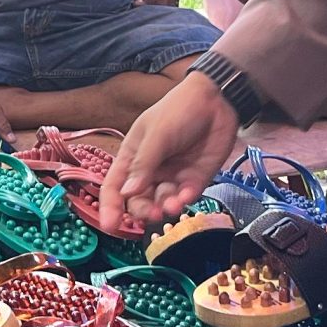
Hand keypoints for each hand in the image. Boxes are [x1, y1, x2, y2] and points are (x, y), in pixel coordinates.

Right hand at [104, 73, 241, 225]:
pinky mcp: (194, 179)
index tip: (109, 226)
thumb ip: (143, 165)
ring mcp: (172, 176)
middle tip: (151, 215)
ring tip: (172, 206)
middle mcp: (150, 170)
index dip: (110, 206)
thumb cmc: (179, 110)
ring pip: (162, 202)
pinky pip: (185, 197)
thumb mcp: (157, 134)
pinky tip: (185, 196)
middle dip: (142, 211)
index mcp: (133, 156)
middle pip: (139, 200)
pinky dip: (183, 200)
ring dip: (164, 207)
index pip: (115, 186)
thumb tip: (127, 193)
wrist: (217, 100)